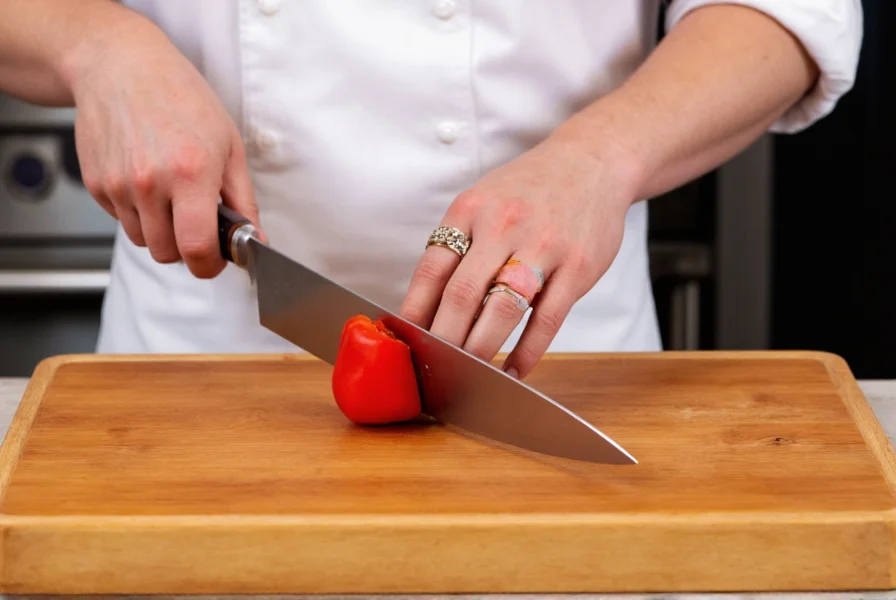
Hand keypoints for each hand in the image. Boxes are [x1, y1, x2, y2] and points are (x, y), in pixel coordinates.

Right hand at [67, 19, 259, 277]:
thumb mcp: (229, 146)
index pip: (196, 249)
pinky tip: (146, 180)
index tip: (215, 261)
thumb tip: (255, 241)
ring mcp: (119, 185)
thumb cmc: (181, 98)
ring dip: (161, 231)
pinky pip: (122, 221)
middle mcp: (151, 183)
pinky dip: (138, 213)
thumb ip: (243, 201)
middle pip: (168, 254)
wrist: (121, 66)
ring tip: (171, 194)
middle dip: (186, 247)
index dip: (209, 265)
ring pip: (144, 241)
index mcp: (191, 174)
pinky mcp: (97, 184)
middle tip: (196, 221)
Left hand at [400, 137, 640, 378]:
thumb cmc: (529, 191)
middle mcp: (504, 225)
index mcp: (471, 210)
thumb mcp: (483, 202)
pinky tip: (512, 371)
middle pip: (463, 294)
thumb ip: (456, 247)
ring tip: (467, 377)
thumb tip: (422, 308)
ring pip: (504, 309)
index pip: (432, 270)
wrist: (593, 162)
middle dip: (443, 340)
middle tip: (432, 370)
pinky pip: (548, 319)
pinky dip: (527, 352)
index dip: (414, 312)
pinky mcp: (579, 266)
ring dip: (480, 350)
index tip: (405, 343)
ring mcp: (544, 246)